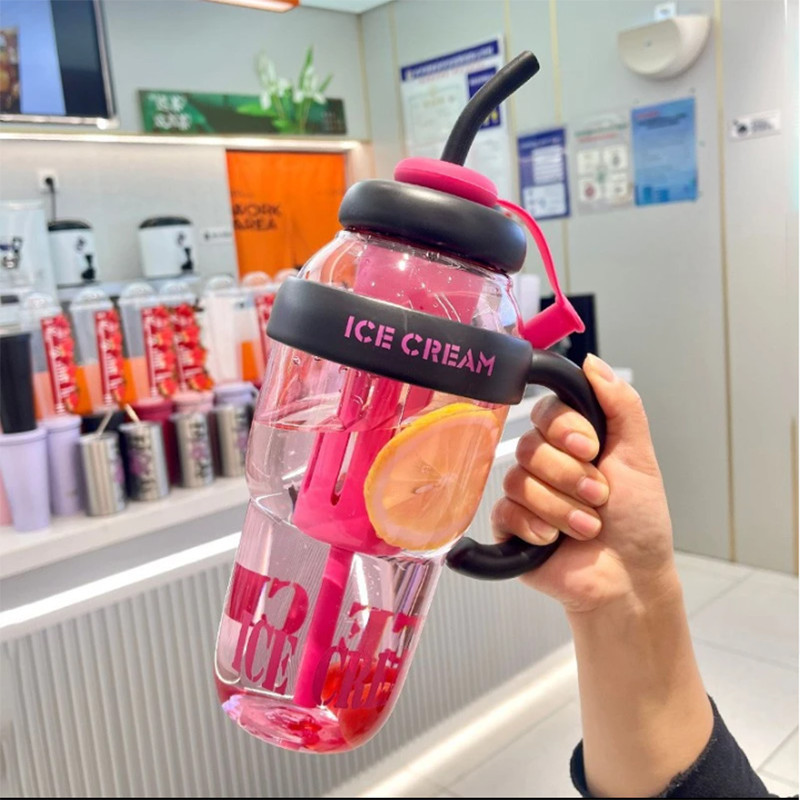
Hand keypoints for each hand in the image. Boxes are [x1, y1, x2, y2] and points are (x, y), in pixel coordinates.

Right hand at [491, 353, 678, 613]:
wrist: (629, 579)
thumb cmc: (640, 521)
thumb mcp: (639, 457)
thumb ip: (621, 405)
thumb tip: (591, 362)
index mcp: (573, 440)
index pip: (546, 411)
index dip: (565, 429)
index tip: (592, 449)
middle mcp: (545, 462)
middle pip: (530, 445)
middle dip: (571, 476)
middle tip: (599, 497)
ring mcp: (525, 494)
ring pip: (518, 480)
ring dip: (562, 508)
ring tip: (589, 528)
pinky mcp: (509, 526)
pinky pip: (504, 511)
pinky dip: (536, 527)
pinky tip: (554, 540)